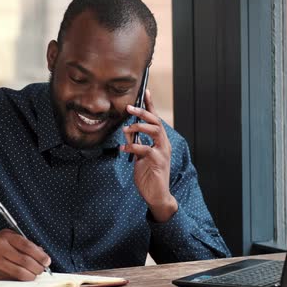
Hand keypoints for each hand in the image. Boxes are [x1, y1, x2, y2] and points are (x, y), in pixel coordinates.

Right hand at [0, 229, 50, 280]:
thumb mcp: (6, 239)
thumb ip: (23, 244)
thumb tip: (42, 253)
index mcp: (5, 236)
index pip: (27, 245)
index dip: (40, 255)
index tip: (47, 260)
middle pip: (26, 260)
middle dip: (38, 267)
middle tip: (43, 269)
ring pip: (20, 272)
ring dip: (32, 275)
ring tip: (35, 274)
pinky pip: (12, 278)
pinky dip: (22, 278)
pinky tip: (25, 277)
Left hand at [121, 89, 177, 222]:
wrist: (156, 195)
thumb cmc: (149, 175)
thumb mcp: (138, 156)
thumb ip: (135, 143)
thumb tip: (126, 131)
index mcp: (160, 141)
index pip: (155, 120)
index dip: (150, 105)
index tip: (145, 91)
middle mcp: (164, 144)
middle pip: (156, 122)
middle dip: (143, 112)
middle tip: (129, 107)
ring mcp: (163, 152)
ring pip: (155, 131)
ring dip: (140, 127)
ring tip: (127, 128)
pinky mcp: (158, 162)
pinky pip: (145, 149)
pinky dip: (133, 147)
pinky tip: (123, 148)